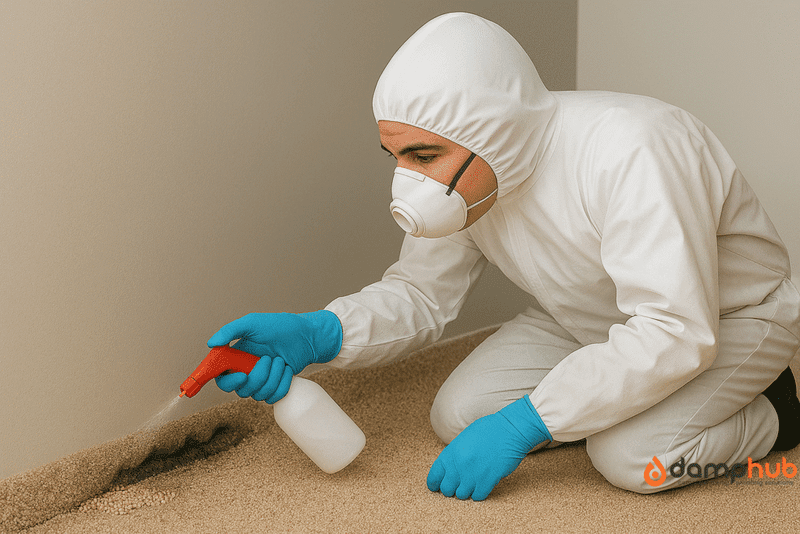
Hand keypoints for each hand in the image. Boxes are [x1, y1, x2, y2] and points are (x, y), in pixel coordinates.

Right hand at [208, 310, 341, 403]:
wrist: (306, 336)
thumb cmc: (280, 326)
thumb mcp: (253, 322)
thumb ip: (230, 330)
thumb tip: (211, 343)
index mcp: (236, 358)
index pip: (221, 379)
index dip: (227, 382)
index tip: (241, 376)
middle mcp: (246, 372)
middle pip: (241, 390)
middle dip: (258, 376)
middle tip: (269, 359)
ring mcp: (261, 382)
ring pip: (259, 394)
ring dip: (273, 377)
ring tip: (280, 360)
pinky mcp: (275, 388)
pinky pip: (274, 398)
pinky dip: (283, 384)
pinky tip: (287, 369)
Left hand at [426, 395, 550, 500]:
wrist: (509, 430)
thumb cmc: (488, 430)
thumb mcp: (463, 439)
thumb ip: (454, 455)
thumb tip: (450, 469)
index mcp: (451, 453)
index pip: (434, 476)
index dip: (434, 483)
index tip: (436, 487)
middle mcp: (459, 466)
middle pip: (447, 490)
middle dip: (451, 488)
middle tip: (457, 485)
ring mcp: (473, 475)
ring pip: (462, 495)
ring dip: (466, 491)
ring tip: (471, 484)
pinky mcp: (488, 481)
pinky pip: (477, 496)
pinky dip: (479, 493)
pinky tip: (482, 485)